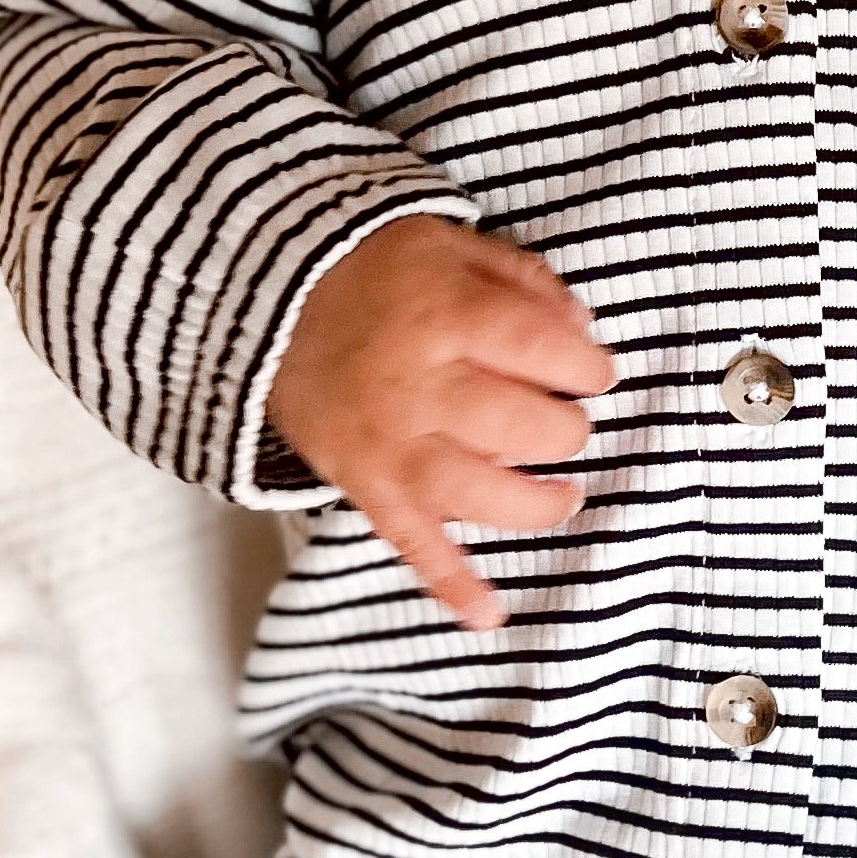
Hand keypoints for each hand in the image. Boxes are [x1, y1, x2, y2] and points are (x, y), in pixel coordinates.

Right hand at [272, 216, 613, 629]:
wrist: (264, 302)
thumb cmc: (371, 272)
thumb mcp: (447, 242)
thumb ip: (522, 281)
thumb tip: (582, 332)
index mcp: (445, 315)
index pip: (545, 351)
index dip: (587, 367)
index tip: (593, 371)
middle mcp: (420, 385)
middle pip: (525, 426)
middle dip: (565, 429)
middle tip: (562, 422)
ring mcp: (391, 443)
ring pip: (481, 492)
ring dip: (536, 503)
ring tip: (562, 497)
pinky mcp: (366, 485)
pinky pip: (411, 541)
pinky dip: (450, 583)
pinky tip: (489, 615)